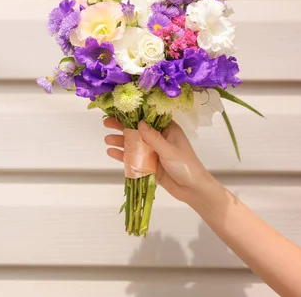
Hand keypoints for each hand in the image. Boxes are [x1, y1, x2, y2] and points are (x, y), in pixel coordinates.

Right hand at [103, 117, 217, 203]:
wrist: (193, 190)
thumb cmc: (186, 166)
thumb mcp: (169, 150)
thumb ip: (153, 138)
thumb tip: (139, 123)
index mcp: (167, 130)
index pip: (148, 118)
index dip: (133, 114)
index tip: (119, 110)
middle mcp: (159, 139)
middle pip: (137, 130)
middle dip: (122, 127)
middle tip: (107, 123)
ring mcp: (153, 152)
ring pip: (133, 144)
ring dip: (121, 141)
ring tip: (107, 140)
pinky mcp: (149, 165)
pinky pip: (133, 158)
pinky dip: (123, 155)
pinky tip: (112, 152)